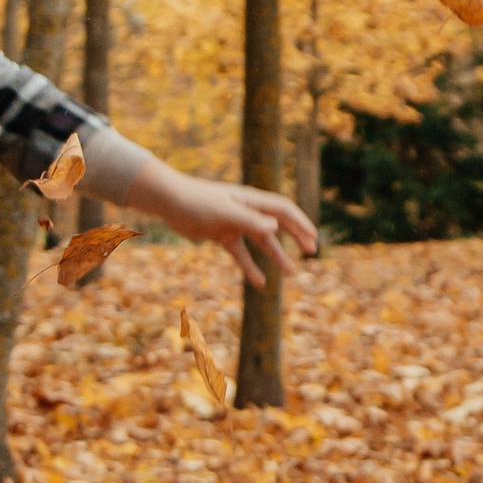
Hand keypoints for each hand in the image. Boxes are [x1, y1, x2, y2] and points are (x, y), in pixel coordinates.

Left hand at [162, 174, 318, 290]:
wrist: (169, 201)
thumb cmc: (197, 201)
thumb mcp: (225, 212)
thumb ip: (251, 221)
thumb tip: (276, 228)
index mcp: (251, 200)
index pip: (283, 210)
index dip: (300, 223)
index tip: (313, 238)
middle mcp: (247, 210)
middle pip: (277, 224)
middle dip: (296, 237)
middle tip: (311, 251)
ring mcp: (235, 223)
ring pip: (261, 242)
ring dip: (276, 255)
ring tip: (290, 273)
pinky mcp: (222, 235)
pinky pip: (240, 253)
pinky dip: (250, 267)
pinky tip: (260, 283)